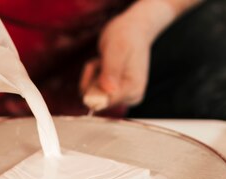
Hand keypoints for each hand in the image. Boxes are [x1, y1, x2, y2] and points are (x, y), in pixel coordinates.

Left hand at [81, 0, 199, 110]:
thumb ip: (112, 71)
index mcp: (134, 89)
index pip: (107, 102)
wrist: (133, 30)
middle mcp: (129, 96)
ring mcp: (120, 95)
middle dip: (92, 79)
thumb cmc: (126, 36)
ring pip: (91, 93)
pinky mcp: (112, 92)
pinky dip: (91, 74)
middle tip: (102, 60)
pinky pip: (91, 89)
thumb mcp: (117, 49)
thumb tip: (108, 91)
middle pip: (96, 99)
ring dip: (91, 74)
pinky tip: (102, 62)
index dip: (93, 90)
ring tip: (103, 59)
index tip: (99, 69)